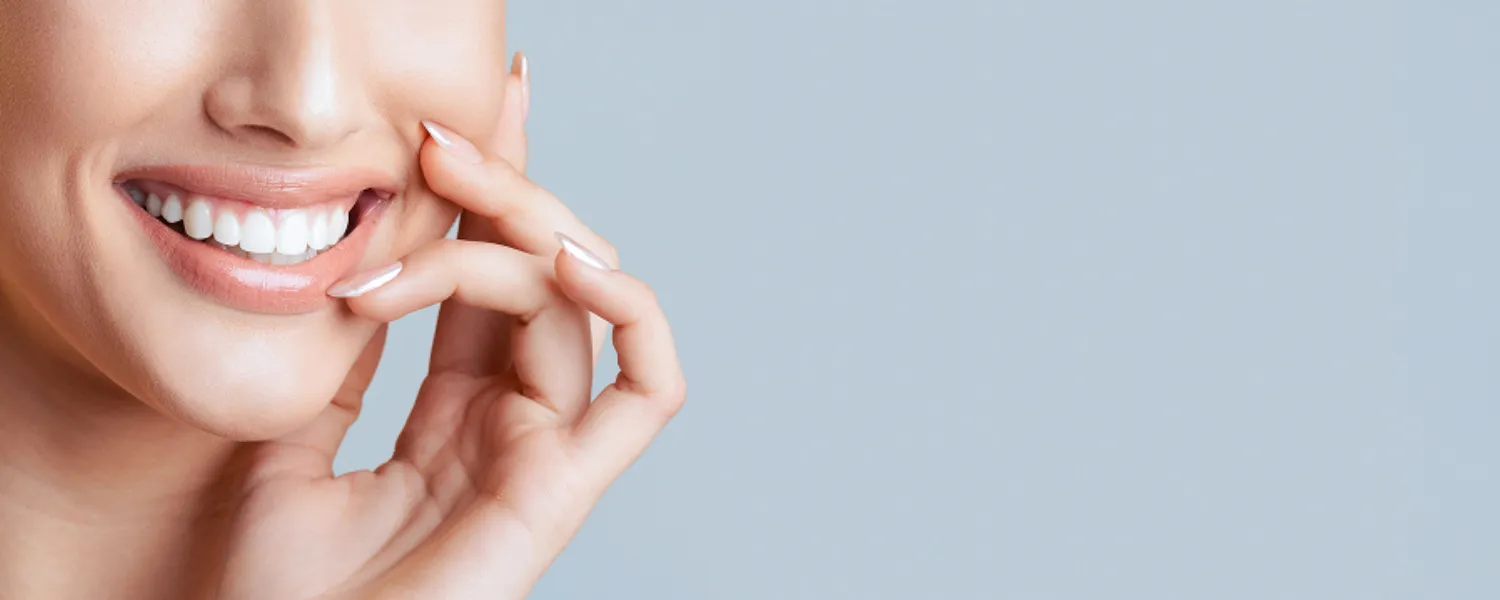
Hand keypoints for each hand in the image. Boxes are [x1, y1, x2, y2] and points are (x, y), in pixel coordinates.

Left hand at [214, 54, 684, 599]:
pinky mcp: (564, 490)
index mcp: (455, 421)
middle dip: (500, 189)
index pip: (491, 284)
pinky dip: (632, 314)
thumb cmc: (272, 599)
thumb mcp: (285, 448)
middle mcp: (510, 429)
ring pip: (575, 308)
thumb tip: (356, 267)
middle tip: (431, 138)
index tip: (450, 119)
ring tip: (438, 197)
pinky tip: (569, 264)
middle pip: (542, 279)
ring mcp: (542, 457)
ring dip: (512, 234)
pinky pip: (647, 391)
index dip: (484, 199)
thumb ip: (342, 369)